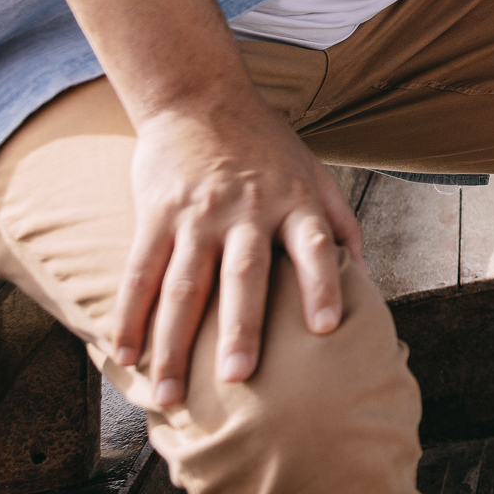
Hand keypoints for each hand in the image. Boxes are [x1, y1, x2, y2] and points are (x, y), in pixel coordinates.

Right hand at [115, 90, 364, 409]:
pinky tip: (125, 357)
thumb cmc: (267, 147)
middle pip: (243, 275)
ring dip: (173, 344)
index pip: (315, 246)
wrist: (200, 98)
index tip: (325, 328)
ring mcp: (198, 213)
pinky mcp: (157, 213)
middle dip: (239, 328)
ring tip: (170, 395)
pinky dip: (130, 317)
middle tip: (236, 379)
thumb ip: (342, 224)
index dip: (322, 285)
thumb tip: (368, 277)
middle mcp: (248, 210)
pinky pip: (139, 272)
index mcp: (295, 202)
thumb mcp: (315, 173)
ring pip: (183, 286)